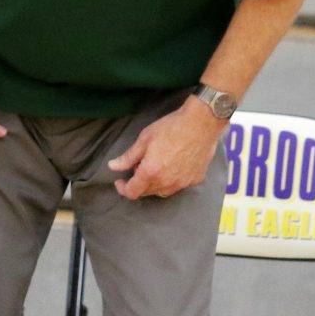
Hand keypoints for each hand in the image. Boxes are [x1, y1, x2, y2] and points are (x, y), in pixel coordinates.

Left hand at [108, 97, 222, 199]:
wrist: (202, 122)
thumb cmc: (172, 127)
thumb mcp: (145, 138)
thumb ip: (129, 156)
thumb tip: (113, 166)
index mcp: (151, 172)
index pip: (132, 192)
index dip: (123, 189)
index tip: (121, 181)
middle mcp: (166, 182)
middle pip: (147, 192)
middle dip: (139, 183)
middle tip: (139, 166)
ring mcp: (182, 183)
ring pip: (163, 192)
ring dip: (155, 184)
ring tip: (156, 166)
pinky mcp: (195, 179)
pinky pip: (179, 186)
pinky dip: (172, 180)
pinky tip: (173, 166)